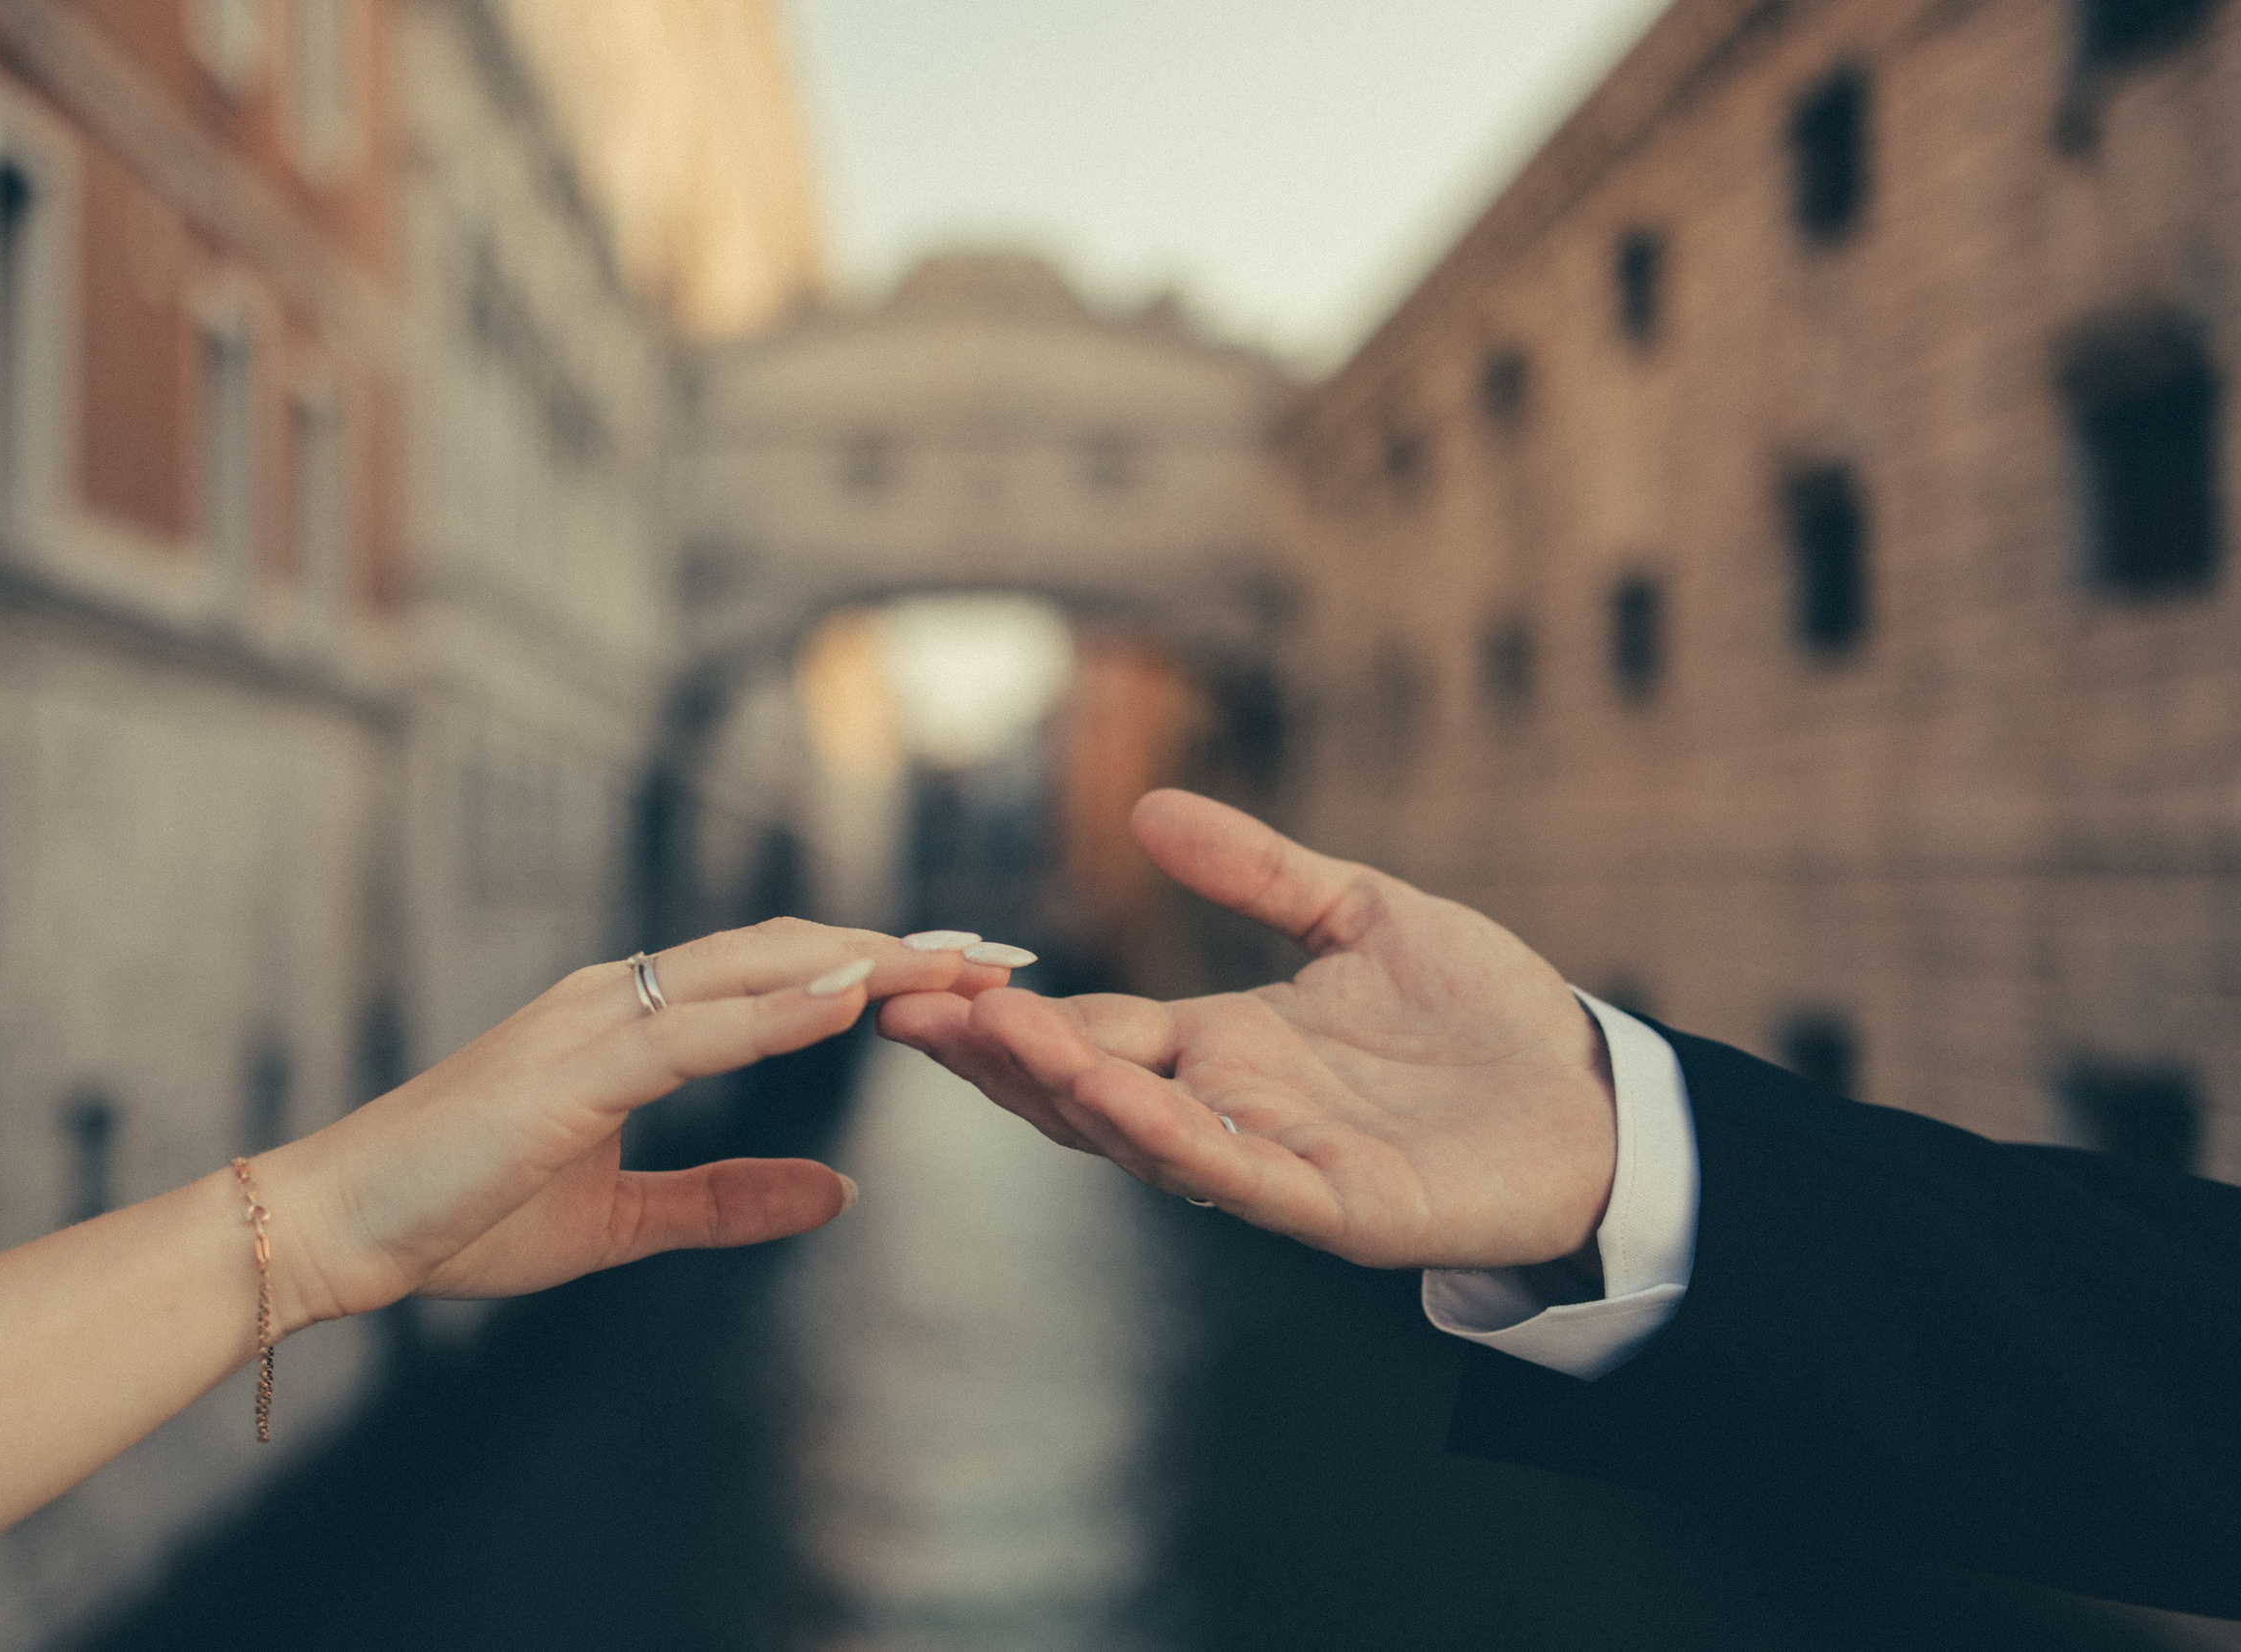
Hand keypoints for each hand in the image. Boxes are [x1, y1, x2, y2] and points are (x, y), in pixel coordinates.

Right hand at [257, 919, 1004, 1331]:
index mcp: (633, 1024)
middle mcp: (620, 999)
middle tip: (1005, 959)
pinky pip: (697, 1028)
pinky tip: (857, 1001)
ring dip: (868, 965)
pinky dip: (782, 1009)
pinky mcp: (571, 1069)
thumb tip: (840, 1192)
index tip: (969, 979)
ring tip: (963, 968)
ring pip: (758, 969)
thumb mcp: (625, 1218)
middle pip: (790, 951)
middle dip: (903, 951)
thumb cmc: (462, 1216)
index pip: (781, 975)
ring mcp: (594, 1022)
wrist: (338, 1231)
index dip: (878, 971)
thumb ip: (730, 1198)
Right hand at [877, 792, 1614, 1269]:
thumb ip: (1258, 871)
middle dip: (992, 1056)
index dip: (1006, 1009)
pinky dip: (1164, 1135)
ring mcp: (1272, 1162)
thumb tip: (1147, 809)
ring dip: (1056, 1086)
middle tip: (898, 1008)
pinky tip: (1108, 1093)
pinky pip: (1232, 1173)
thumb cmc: (1484, 1015)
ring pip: (1137, 1134)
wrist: (1596, 1094)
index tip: (920, 975)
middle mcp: (1227, 1108)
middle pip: (1081, 1088)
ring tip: (983, 1033)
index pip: (1089, 1027)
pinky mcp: (1333, 1207)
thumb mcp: (1360, 913)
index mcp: (1222, 1045)